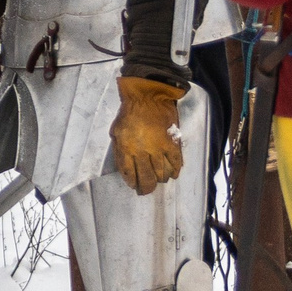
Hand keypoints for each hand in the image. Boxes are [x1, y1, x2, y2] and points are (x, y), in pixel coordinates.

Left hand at [111, 77, 186, 192]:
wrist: (147, 98)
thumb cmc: (128, 114)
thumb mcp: (116, 131)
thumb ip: (120, 148)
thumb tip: (125, 164)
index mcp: (126, 148)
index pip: (128, 172)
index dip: (132, 182)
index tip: (134, 186)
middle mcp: (142, 152)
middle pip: (146, 177)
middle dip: (146, 187)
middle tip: (146, 192)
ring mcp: (158, 149)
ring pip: (161, 173)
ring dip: (160, 179)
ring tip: (159, 181)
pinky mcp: (172, 144)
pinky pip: (176, 163)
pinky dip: (175, 171)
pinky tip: (173, 174)